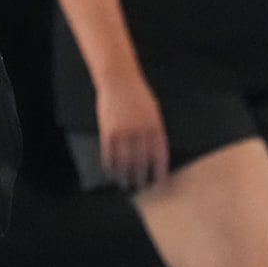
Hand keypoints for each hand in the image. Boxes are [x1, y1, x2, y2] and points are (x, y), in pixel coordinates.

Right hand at [95, 71, 170, 190]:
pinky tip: (111, 172)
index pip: (159, 156)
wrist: (119, 79)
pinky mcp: (108, 130)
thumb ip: (155, 131)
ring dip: (124, 175)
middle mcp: (140, 132)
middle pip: (141, 162)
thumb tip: (154, 154)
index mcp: (155, 127)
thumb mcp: (153, 111)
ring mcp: (123, 132)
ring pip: (124, 161)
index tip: (159, 183)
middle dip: (141, 177)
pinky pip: (109, 154)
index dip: (159, 172)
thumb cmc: (138, 94)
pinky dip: (110, 166)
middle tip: (140, 186)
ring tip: (125, 183)